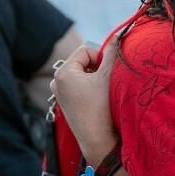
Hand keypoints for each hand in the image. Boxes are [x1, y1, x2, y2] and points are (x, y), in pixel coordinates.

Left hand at [51, 42, 120, 165]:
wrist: (97, 140)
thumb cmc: (102, 107)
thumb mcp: (108, 77)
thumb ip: (112, 53)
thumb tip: (117, 36)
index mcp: (63, 71)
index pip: (86, 50)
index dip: (101, 57)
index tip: (110, 71)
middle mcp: (57, 81)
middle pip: (83, 62)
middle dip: (98, 67)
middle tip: (108, 82)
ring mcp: (59, 93)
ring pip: (82, 74)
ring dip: (95, 78)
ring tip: (104, 92)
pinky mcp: (65, 103)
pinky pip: (79, 86)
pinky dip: (90, 88)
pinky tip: (98, 100)